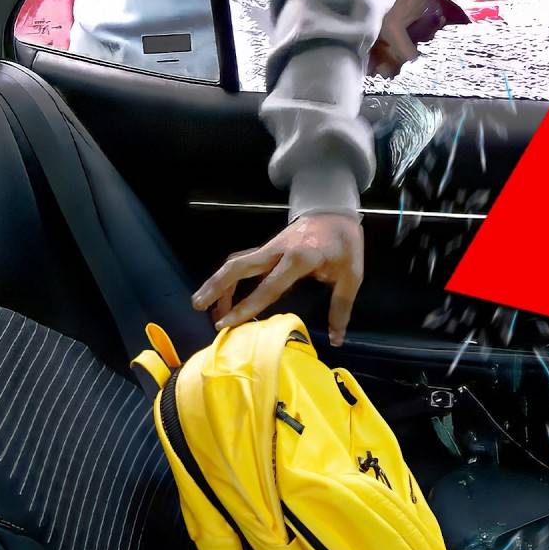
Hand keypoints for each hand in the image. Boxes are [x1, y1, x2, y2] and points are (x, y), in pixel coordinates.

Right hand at [191, 213, 363, 344]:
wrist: (335, 211)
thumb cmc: (344, 242)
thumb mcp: (351, 274)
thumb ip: (341, 306)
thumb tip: (336, 338)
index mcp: (299, 258)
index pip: (268, 287)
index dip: (246, 307)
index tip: (228, 324)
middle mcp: (277, 251)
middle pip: (238, 266)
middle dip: (215, 286)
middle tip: (197, 306)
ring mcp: (269, 247)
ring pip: (236, 262)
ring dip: (217, 282)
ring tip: (203, 305)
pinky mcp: (267, 248)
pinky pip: (243, 262)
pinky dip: (229, 277)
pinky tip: (224, 294)